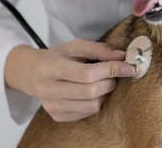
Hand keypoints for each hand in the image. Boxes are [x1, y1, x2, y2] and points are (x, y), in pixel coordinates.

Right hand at [5, 38, 135, 121]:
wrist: (33, 73)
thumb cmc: (57, 57)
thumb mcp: (75, 46)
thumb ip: (99, 49)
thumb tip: (122, 57)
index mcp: (51, 68)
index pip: (87, 74)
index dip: (111, 70)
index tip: (128, 67)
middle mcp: (48, 89)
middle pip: (91, 91)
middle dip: (110, 81)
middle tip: (112, 73)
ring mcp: (52, 106)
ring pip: (92, 105)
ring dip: (104, 92)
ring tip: (100, 81)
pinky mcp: (57, 116)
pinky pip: (88, 112)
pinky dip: (96, 101)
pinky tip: (90, 91)